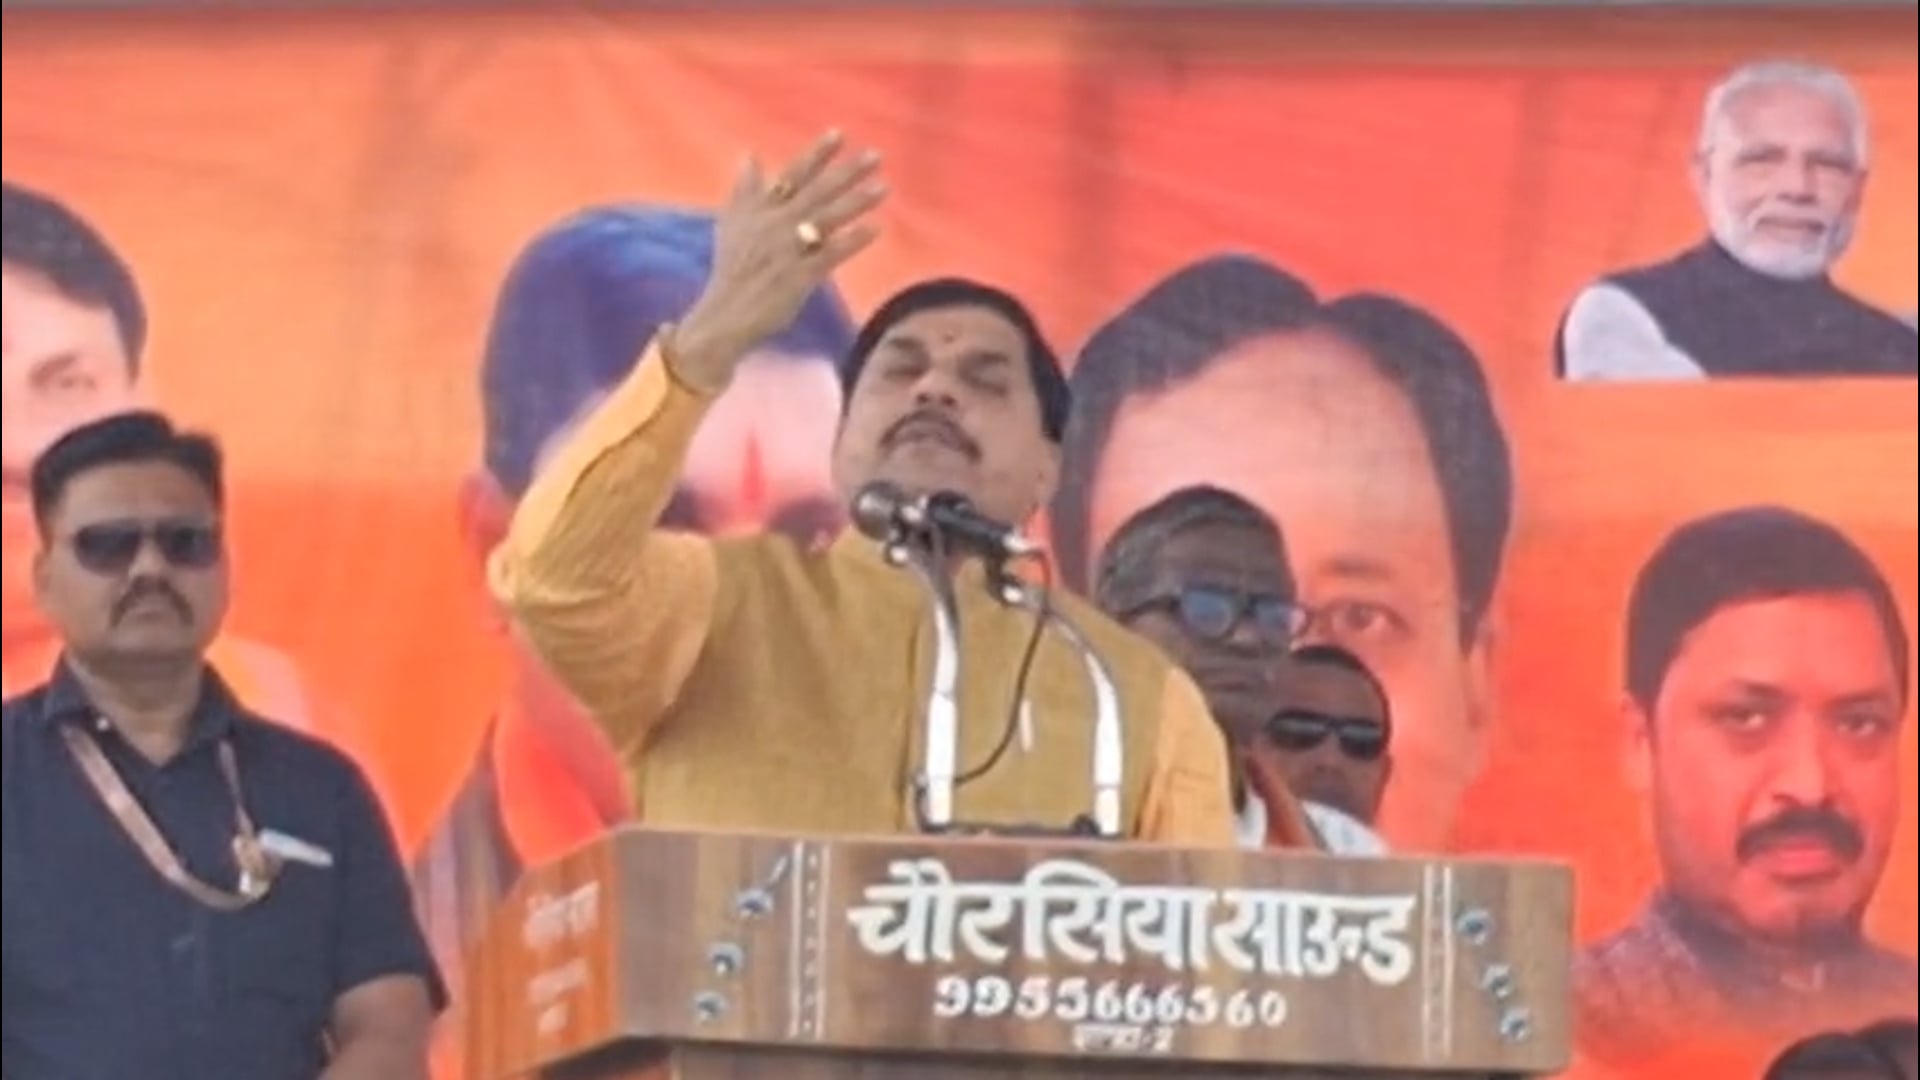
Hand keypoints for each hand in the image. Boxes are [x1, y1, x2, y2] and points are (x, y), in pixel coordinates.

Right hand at [671, 130, 885, 392]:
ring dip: (856, 201)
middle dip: (847, 172)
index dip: (816, 154)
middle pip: (817, 192)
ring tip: (883, 186)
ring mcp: (789, 249)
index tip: (838, 134)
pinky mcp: (800, 275)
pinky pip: (831, 253)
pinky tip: (875, 228)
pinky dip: (853, 241)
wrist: (726, 313)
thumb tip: (749, 154)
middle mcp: (776, 224)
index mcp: (760, 210)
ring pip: (827, 218)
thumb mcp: (731, 222)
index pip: (792, 175)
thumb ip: (745, 188)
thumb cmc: (732, 268)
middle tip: (875, 156)